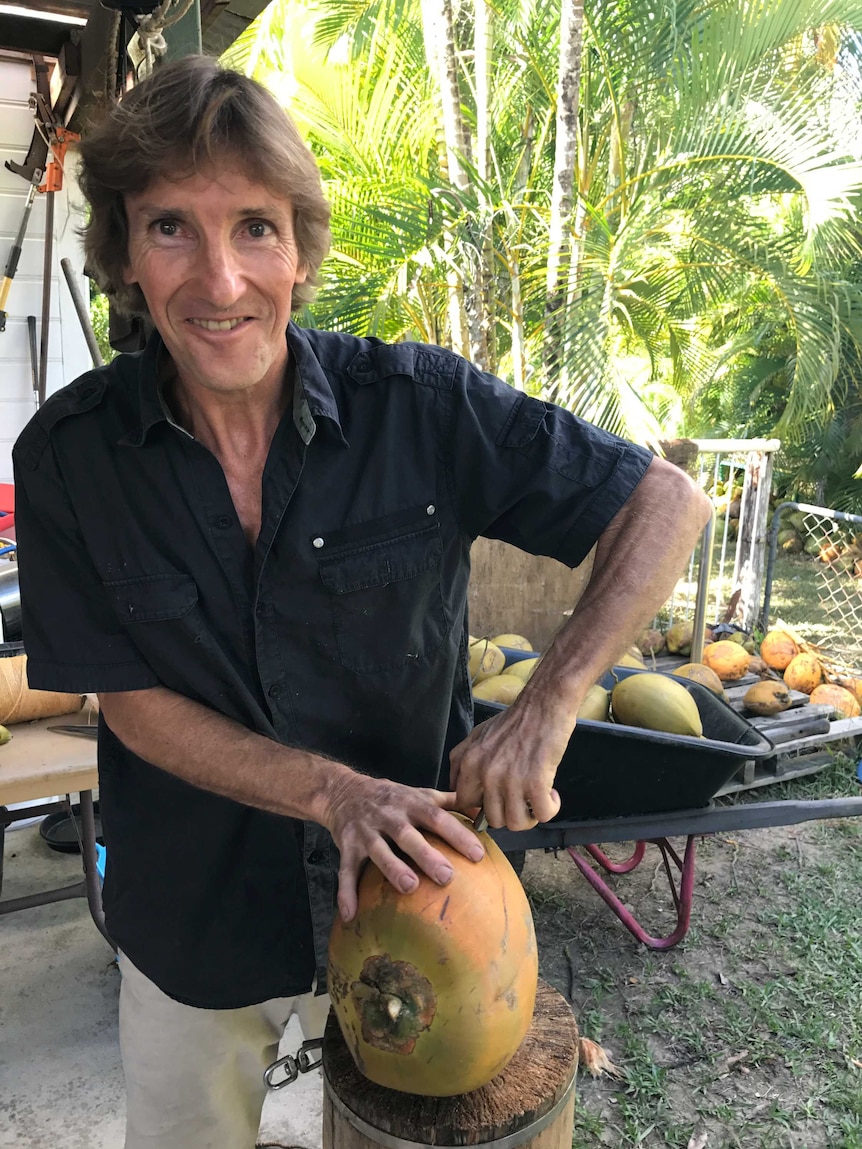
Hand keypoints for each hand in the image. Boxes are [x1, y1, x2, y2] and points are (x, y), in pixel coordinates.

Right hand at [322, 773, 484, 921]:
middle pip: (408, 835)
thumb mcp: (421, 793)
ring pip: (378, 850)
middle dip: (426, 855)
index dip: (457, 834)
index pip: (437, 817)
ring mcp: (366, 831)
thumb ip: (451, 801)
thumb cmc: (392, 797)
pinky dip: (346, 891)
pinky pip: (345, 869)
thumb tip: (482, 811)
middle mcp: (388, 815)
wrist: (343, 790)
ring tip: (409, 887)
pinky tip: (350, 913)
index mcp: (411, 803)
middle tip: (447, 877)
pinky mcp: (346, 845)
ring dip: (392, 868)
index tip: (477, 854)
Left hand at [449, 696, 569, 829]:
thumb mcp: (477, 735)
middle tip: (522, 800)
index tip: (498, 802)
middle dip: (509, 813)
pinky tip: (551, 794)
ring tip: (537, 799)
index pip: (465, 803)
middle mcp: (486, 774)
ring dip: (530, 816)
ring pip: (516, 823)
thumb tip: (457, 786)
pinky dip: (549, 809)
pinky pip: (542, 815)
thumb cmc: (515, 720)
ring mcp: (510, 780)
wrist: (544, 704)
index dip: (482, 806)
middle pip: (493, 819)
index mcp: (469, 763)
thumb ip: (462, 760)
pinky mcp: (536, 783)